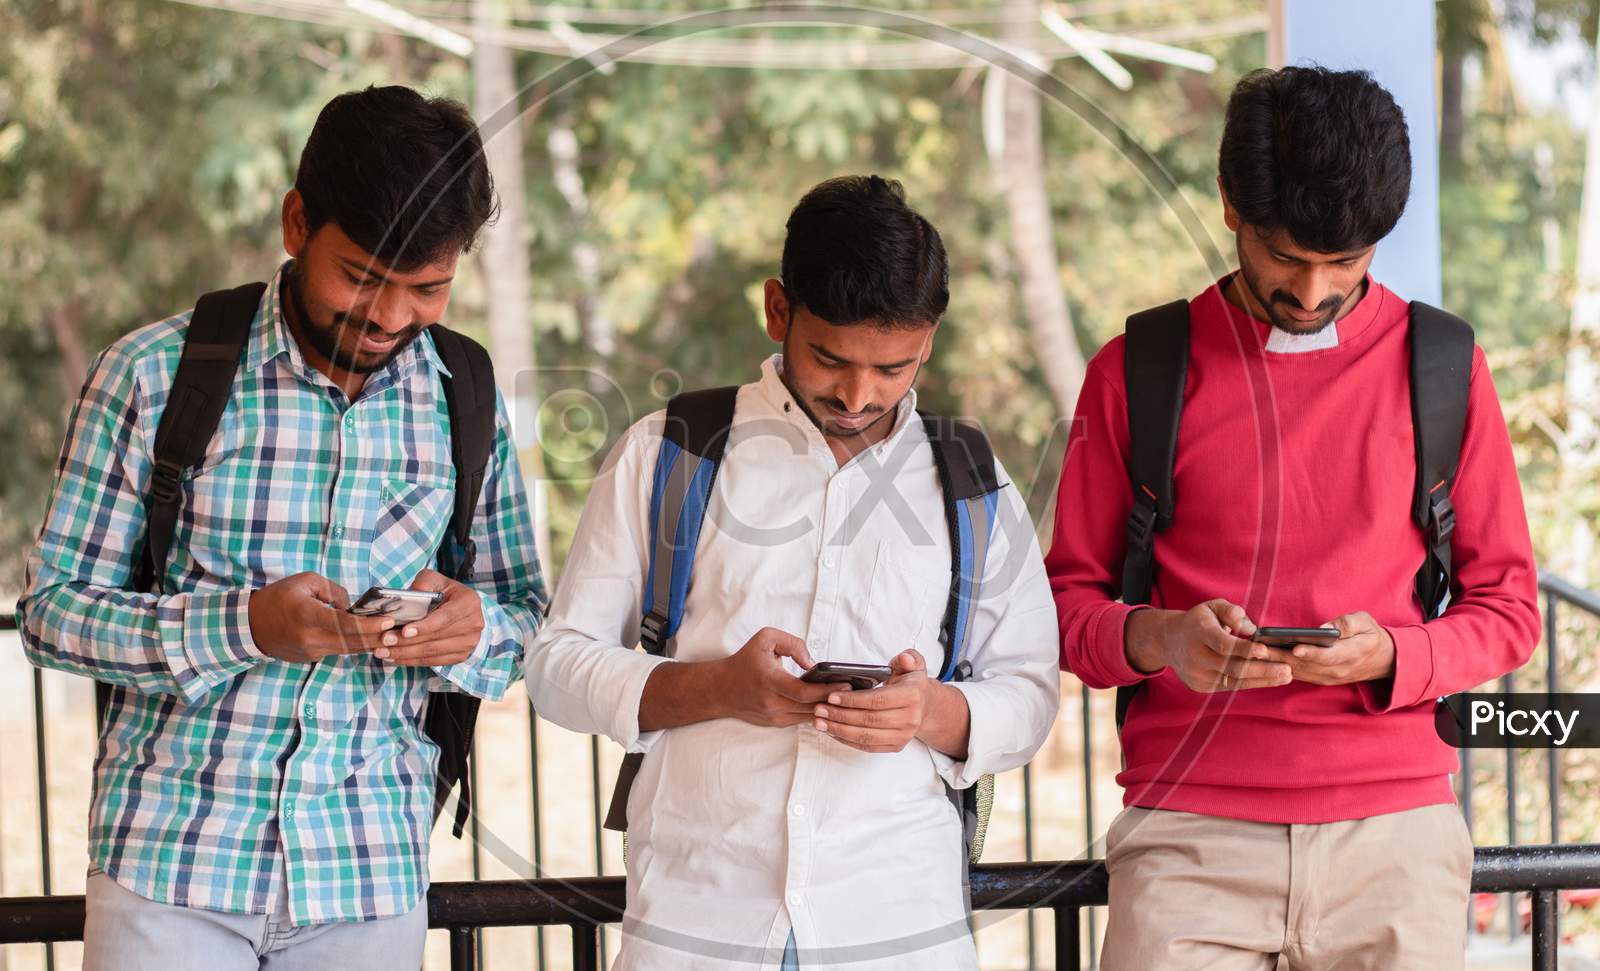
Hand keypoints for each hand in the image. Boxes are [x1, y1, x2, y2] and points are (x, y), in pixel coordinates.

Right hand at [247, 572, 396, 662]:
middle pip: (353, 642)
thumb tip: (354, 606)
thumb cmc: (278, 597)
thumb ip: (335, 592)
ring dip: (371, 643)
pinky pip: (339, 652)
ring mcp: (311, 652)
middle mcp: (311, 638)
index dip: (370, 625)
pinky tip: (372, 638)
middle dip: (379, 637)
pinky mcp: (312, 658)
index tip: (390, 621)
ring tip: (393, 634)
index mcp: (308, 616)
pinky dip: (356, 645)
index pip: (345, 625)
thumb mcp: (306, 581)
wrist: (250, 625)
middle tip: (402, 630)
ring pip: (349, 649)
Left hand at [371, 569, 484, 666]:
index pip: (445, 617)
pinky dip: (413, 661)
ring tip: (384, 652)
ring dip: (406, 654)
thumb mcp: (434, 580)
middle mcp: (474, 623)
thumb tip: (406, 599)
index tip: (404, 631)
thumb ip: (422, 585)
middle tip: (384, 641)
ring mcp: (469, 642)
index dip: (425, 626)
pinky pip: (434, 661)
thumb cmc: (443, 592)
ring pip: (433, 652)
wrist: (459, 607)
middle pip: (437, 637)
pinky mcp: (461, 655)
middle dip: (408, 642)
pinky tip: (396, 658)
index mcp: (469, 602)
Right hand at [713, 627, 839, 727]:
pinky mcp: (775, 724)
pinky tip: (830, 703)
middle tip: (856, 691)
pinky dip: (816, 712)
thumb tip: (813, 663)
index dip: (828, 690)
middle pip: (812, 708)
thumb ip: (793, 644)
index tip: (847, 683)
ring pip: (810, 717)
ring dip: (828, 708)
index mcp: (770, 680)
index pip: (804, 692)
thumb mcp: (766, 638)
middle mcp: (772, 703)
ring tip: (848, 698)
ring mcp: (774, 717)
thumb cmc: (745, 661)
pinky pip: (802, 719)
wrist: (721, 689)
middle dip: (835, 700)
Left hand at [813, 649, 932, 752]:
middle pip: (869, 720)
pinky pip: (868, 746)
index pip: (877, 700)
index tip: (831, 697)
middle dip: (840, 715)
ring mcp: (903, 736)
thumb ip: (909, 657)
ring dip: (839, 730)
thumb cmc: (910, 683)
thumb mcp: (914, 663)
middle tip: (819, 709)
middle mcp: (910, 719)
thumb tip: (904, 658)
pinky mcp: (895, 746)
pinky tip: (832, 731)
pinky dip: (847, 740)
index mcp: (912, 696)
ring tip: (819, 722)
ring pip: (866, 736)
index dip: (853, 700)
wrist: (924, 706)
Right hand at [1127, 599, 1290, 692]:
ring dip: (1262, 679)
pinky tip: (1270, 679)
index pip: (1223, 644)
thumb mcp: (1213, 607)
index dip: (1244, 649)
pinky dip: (1252, 683)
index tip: (1265, 650)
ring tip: (1286, 676)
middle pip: (1232, 667)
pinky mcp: (1201, 686)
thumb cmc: (1200, 621)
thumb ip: (1232, 612)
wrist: (1170, 641)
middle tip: (1287, 669)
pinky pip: (1231, 686)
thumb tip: (1251, 629)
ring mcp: (1197, 674)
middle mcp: (1195, 656)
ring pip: (1234, 680)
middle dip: (1262, 669)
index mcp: (1198, 632)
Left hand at [1267, 611, 1395, 685]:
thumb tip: (1325, 628)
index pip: (1329, 656)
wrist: (1381, 660)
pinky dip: (1280, 668)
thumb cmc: (1370, 635)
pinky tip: (1263, 659)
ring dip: (1276, 663)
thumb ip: (1348, 624)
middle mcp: (1338, 671)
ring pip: (1299, 672)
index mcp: (1352, 654)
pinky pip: (1298, 675)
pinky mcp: (1319, 679)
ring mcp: (1328, 678)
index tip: (1295, 647)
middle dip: (1282, 657)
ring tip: (1255, 652)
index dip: (1312, 653)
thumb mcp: (1366, 622)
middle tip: (1261, 648)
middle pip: (1307, 665)